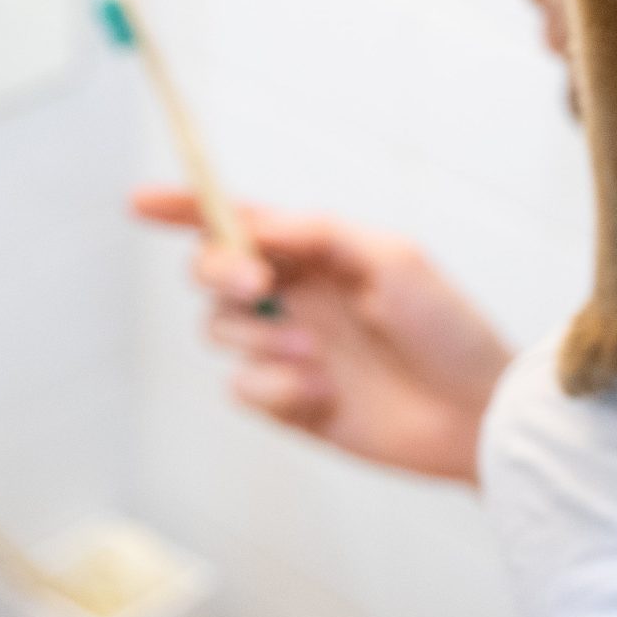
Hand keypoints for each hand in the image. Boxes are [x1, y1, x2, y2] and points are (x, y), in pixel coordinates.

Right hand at [132, 187, 512, 483]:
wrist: (477, 414)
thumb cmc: (447, 327)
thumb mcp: (390, 259)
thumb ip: (318, 234)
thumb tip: (254, 221)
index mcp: (314, 252)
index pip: (236, 221)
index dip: (183, 208)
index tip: (139, 203)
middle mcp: (291, 297)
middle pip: (210, 273)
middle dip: (219, 272)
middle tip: (259, 285)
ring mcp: (285, 350)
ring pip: (219, 332)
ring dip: (261, 339)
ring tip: (318, 355)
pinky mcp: (288, 403)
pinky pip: (243, 389)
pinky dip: (276, 386)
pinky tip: (324, 393)